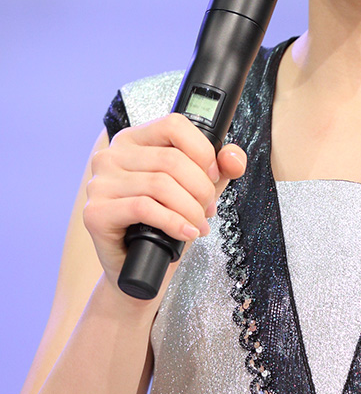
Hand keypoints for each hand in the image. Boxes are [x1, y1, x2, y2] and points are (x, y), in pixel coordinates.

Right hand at [83, 113, 245, 298]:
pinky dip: (173, 222)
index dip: (202, 150)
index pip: (173, 125)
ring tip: (198, 224)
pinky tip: (186, 233)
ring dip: (190, 209)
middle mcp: (111, 156)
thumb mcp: (197, 189)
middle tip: (208, 209)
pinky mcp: (95, 212)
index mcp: (134, 141)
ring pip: (160, 184)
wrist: (138, 269)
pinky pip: (144, 208)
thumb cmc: (164, 224)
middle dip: (200, 188)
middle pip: (171, 159)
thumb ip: (220, 169)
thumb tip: (233, 158)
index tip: (213, 176)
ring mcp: (99, 183)